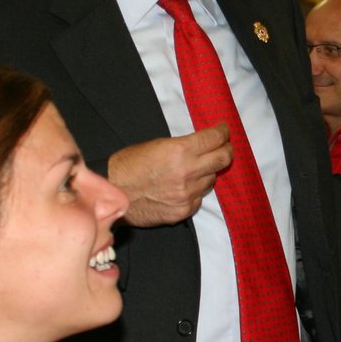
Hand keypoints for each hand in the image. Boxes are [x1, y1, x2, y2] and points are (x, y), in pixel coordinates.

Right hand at [108, 125, 231, 226]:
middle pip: (223, 159)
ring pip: (211, 179)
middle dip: (227, 150)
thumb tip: (203, 146)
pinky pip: (199, 198)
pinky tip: (183, 187)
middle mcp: (187, 172)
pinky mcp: (183, 210)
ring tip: (195, 169)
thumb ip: (184, 146)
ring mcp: (187, 194)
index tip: (224, 131)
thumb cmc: (129, 165)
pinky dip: (195, 191)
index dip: (223, 132)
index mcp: (180, 150)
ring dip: (207, 172)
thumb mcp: (156, 145)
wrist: (113, 192)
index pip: (215, 138)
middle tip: (225, 147)